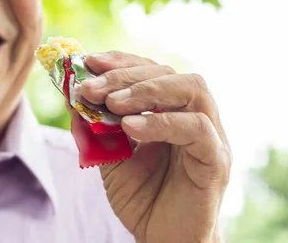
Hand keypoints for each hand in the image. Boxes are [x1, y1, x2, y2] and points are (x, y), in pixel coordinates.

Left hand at [77, 51, 230, 242]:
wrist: (162, 240)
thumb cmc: (143, 197)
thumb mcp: (109, 156)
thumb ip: (95, 127)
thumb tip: (71, 95)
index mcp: (171, 109)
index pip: (151, 70)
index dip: (121, 62)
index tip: (88, 62)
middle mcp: (195, 115)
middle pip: (169, 73)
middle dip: (125, 76)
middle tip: (91, 87)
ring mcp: (210, 136)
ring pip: (192, 89)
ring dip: (146, 91)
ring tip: (112, 104)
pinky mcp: (216, 160)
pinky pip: (197, 129)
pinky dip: (161, 122)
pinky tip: (130, 128)